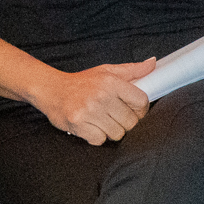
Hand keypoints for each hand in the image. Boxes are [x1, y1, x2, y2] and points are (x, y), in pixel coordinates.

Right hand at [29, 60, 157, 145]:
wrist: (50, 89)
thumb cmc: (81, 82)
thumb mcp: (106, 71)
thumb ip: (132, 70)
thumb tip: (153, 63)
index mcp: (111, 81)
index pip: (141, 101)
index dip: (140, 109)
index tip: (133, 109)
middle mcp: (101, 96)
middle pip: (131, 121)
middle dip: (125, 121)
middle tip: (114, 115)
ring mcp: (89, 111)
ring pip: (117, 133)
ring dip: (111, 130)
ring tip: (101, 120)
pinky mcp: (79, 124)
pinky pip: (100, 140)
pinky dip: (97, 136)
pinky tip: (91, 126)